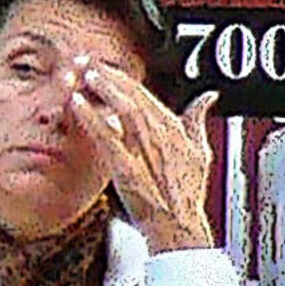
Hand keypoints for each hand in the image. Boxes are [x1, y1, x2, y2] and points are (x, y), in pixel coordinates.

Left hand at [66, 60, 216, 251]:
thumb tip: (208, 98)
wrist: (179, 226)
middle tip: (86, 59)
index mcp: (173, 128)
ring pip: (123, 109)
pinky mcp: (127, 167)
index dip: (121, 76)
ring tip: (83, 72)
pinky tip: (76, 103)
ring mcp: (143, 150)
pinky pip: (107, 137)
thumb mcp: (201, 152)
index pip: (143, 93)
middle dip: (108, 74)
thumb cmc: (187, 193)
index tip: (101, 64)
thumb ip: (198, 119)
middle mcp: (159, 134)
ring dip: (102, 87)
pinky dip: (91, 118)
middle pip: (132, 94)